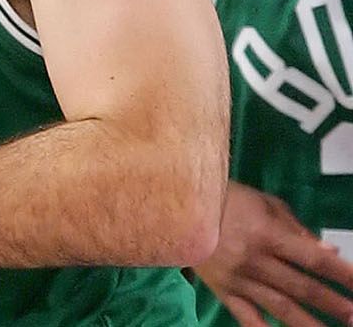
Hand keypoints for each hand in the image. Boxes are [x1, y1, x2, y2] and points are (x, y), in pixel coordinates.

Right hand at [193, 182, 352, 326]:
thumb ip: (297, 228)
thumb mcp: (265, 203)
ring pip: (280, 307)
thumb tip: (329, 253)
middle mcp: (255, 261)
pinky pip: (245, 316)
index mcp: (268, 235)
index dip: (342, 274)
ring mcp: (238, 279)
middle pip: (302, 288)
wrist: (176, 206)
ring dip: (309, 324)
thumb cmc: (226, 199)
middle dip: (334, 304)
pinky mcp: (223, 291)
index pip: (313, 259)